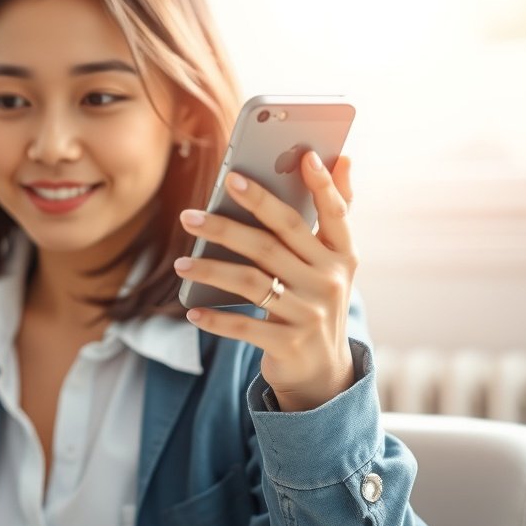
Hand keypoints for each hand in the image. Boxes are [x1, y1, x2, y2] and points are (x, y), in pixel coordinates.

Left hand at [173, 152, 357, 411]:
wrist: (322, 371)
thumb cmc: (317, 300)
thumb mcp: (333, 262)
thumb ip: (335, 212)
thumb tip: (344, 158)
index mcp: (342, 255)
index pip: (334, 213)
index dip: (321, 185)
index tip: (303, 155)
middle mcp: (330, 282)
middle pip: (274, 243)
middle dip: (230, 224)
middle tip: (191, 214)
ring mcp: (310, 314)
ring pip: (252, 282)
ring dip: (211, 270)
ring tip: (180, 264)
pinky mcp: (289, 343)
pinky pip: (245, 326)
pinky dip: (216, 319)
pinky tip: (191, 311)